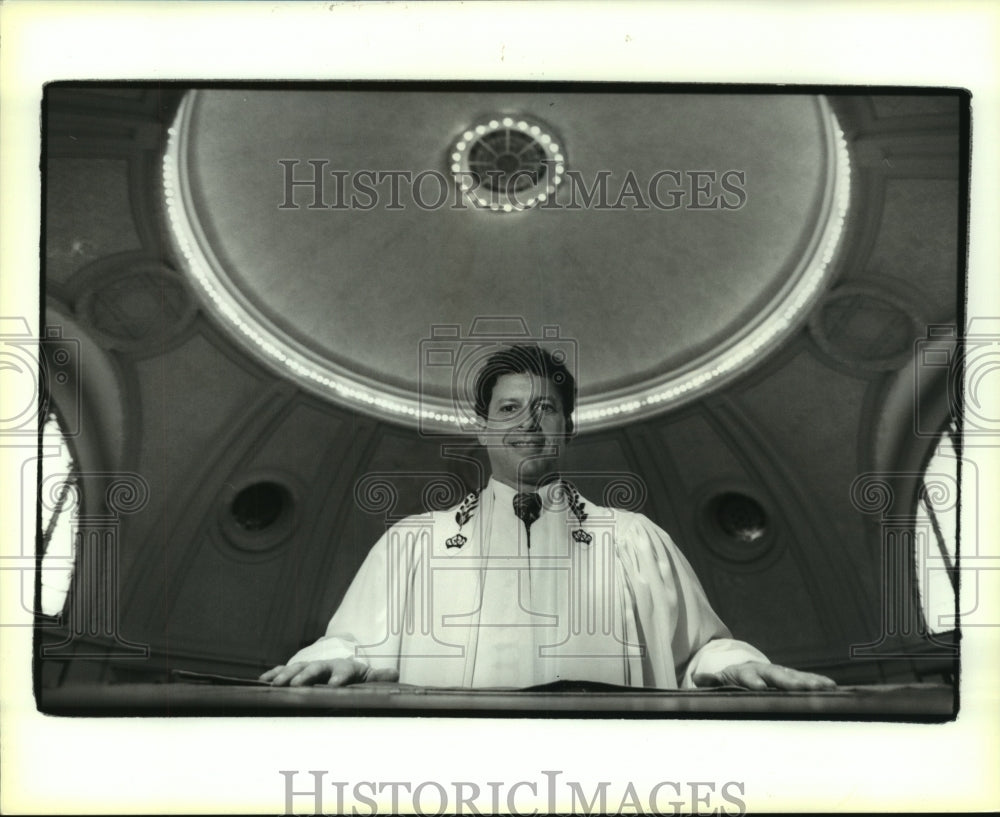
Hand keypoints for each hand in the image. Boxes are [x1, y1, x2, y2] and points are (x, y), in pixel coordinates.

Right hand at [259, 658, 398, 686]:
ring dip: (287, 675)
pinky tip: (264, 681)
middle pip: (316, 667)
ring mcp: (310, 667)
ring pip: (298, 668)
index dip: (340, 676)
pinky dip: (274, 674)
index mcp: (346, 668)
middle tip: (298, 685)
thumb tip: (395, 673)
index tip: (335, 684)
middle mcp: (326, 665)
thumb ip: (379, 678)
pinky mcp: (298, 672)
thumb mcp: (369, 678)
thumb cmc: (356, 679)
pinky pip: (285, 670)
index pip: (344, 670)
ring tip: (276, 685)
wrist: (342, 672)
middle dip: (307, 675)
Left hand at [693, 661, 835, 690]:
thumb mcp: (722, 678)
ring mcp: (781, 673)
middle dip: (788, 682)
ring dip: (809, 682)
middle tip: (799, 689)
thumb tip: (697, 679)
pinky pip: (808, 680)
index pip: (749, 676)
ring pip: (796, 677)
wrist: (749, 668)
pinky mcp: (794, 678)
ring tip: (823, 688)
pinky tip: (833, 688)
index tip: (758, 687)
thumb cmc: (735, 678)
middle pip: (777, 676)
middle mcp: (766, 671)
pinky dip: (819, 683)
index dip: (753, 681)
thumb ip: (712, 681)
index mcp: (746, 673)